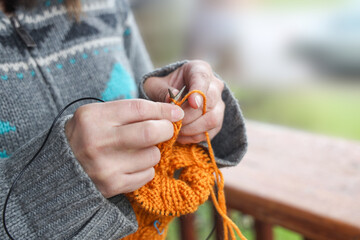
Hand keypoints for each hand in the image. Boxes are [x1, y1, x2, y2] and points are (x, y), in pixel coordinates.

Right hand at [65, 99, 183, 197]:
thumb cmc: (90, 134)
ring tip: (139, 149)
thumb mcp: (100, 114)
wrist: (64, 167)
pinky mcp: (112, 186)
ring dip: (153, 151)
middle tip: (166, 129)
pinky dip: (146, 168)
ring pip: (153, 155)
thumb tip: (172, 112)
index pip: (139, 109)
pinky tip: (132, 164)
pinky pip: (148, 174)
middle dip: (166, 129)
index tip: (176, 112)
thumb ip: (132, 111)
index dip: (163, 109)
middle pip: (150, 132)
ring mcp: (105, 167)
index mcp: (93, 118)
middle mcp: (97, 142)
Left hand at [144, 60, 224, 143]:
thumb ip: (161, 90)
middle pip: (209, 102)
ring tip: (176, 131)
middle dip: (190, 115)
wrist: (170, 98)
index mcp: (199, 70)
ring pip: (213, 119)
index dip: (198, 92)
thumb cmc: (162, 88)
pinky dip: (194, 137)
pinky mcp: (217, 121)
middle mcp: (214, 86)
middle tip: (174, 122)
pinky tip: (181, 137)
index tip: (191, 103)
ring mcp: (218, 104)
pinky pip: (210, 132)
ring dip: (193, 129)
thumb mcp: (155, 85)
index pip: (203, 79)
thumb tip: (171, 99)